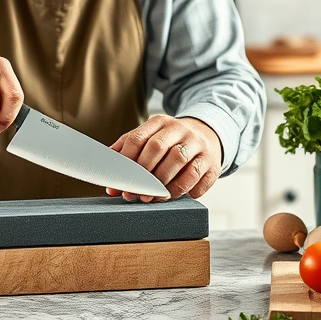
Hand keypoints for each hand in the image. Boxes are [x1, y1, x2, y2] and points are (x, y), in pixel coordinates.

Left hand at [107, 115, 222, 201]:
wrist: (207, 135)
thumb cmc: (171, 142)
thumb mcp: (150, 137)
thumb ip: (128, 151)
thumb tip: (108, 175)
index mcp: (159, 122)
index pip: (137, 138)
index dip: (126, 161)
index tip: (119, 180)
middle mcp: (180, 129)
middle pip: (157, 148)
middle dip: (143, 174)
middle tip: (135, 193)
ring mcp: (198, 144)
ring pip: (179, 161)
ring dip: (163, 183)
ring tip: (153, 197)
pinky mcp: (212, 161)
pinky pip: (198, 176)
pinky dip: (184, 189)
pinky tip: (174, 195)